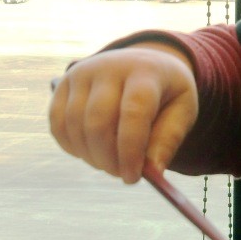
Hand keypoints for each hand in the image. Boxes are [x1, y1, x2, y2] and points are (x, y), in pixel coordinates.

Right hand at [49, 43, 197, 183]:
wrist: (144, 62)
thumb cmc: (166, 93)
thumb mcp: (182, 110)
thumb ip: (168, 140)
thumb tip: (151, 172)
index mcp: (145, 71)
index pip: (133, 111)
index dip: (130, 150)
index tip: (133, 178)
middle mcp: (109, 66)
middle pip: (98, 121)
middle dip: (108, 158)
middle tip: (122, 175)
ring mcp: (82, 72)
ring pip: (75, 124)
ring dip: (90, 155)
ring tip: (111, 164)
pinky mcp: (63, 83)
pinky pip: (58, 123)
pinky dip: (71, 146)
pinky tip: (90, 153)